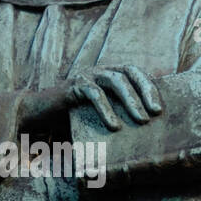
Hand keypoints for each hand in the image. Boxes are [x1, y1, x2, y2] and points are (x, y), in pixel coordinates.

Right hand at [21, 65, 162, 131]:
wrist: (40, 113)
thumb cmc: (74, 117)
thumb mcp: (101, 114)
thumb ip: (118, 114)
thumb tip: (146, 130)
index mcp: (110, 74)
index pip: (136, 73)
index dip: (150, 87)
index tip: (160, 108)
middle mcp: (100, 70)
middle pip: (129, 73)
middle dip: (145, 91)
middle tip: (155, 113)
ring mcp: (87, 75)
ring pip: (114, 80)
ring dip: (130, 100)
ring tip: (141, 120)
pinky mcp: (74, 85)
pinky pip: (94, 94)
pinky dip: (106, 109)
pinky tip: (114, 126)